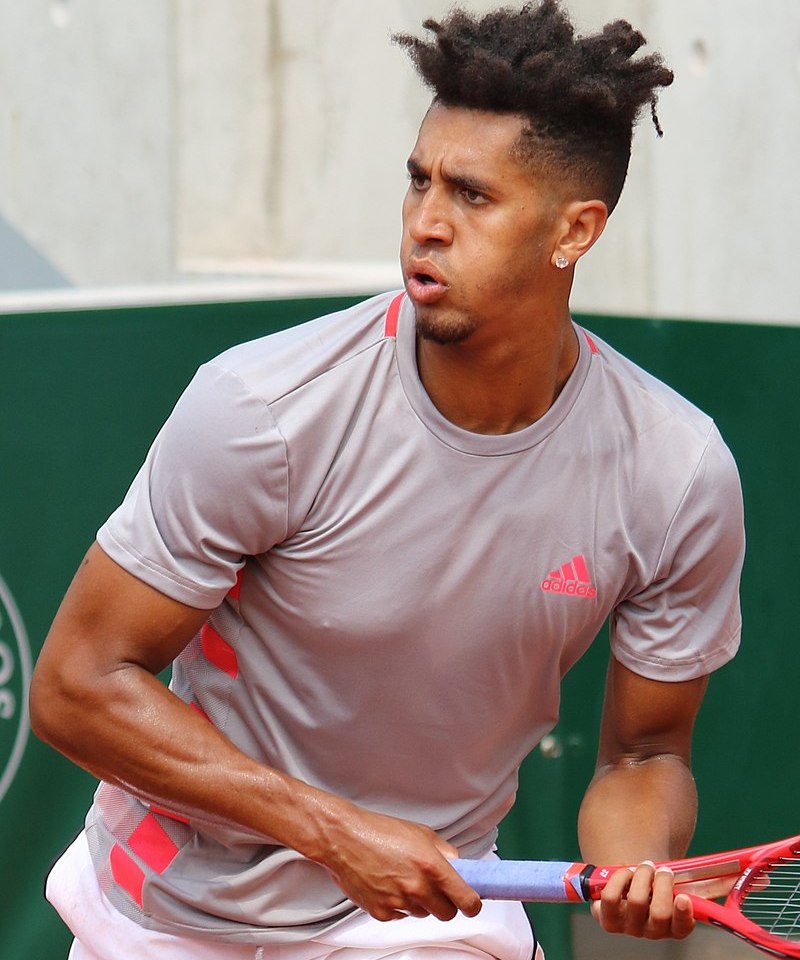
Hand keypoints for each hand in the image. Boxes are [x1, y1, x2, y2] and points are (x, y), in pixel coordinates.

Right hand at [314, 804, 482, 922]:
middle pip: (447, 913)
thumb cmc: (378, 831)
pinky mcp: (382, 913)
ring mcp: (399, 902)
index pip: (465, 899)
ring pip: (423, 914)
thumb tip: (458, 864)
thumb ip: (443, 850)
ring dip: (420, 902)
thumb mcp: (419, 832)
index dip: (472, 904)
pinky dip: (399, 905)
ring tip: (403, 879)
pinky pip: (401, 916)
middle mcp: (417, 887)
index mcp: (431, 865)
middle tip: (435, 888)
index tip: (472, 903)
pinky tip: (388, 885)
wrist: (344, 839)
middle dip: (445, 902)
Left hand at [591, 861, 694, 939]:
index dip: (683, 914)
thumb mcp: (670, 883)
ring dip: (642, 876)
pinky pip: (612, 897)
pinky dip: (620, 878)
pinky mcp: (609, 920)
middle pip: (660, 914)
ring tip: (645, 867)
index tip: (683, 896)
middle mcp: (653, 931)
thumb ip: (684, 879)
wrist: (627, 887)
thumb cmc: (653, 883)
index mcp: (673, 926)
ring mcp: (630, 927)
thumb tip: (711, 869)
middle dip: (662, 884)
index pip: (682, 928)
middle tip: (663, 870)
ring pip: (637, 902)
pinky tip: (627, 873)